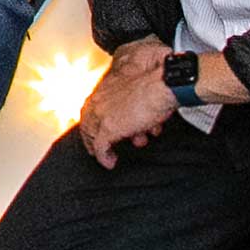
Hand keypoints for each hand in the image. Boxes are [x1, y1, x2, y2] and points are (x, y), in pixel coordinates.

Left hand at [77, 42, 174, 167]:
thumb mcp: (139, 94)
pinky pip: (100, 147)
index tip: (96, 132)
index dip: (92, 123)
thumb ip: (130, 105)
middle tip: (95, 149)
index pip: (90, 109)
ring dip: (103, 148)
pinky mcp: (108, 128)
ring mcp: (102, 114)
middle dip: (91, 137)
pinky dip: (104, 157)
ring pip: (93, 135)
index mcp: (105, 89)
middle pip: (87, 123)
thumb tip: (135, 118)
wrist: (162, 86)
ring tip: (112, 155)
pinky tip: (110, 163)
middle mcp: (99, 100)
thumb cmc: (157, 86)